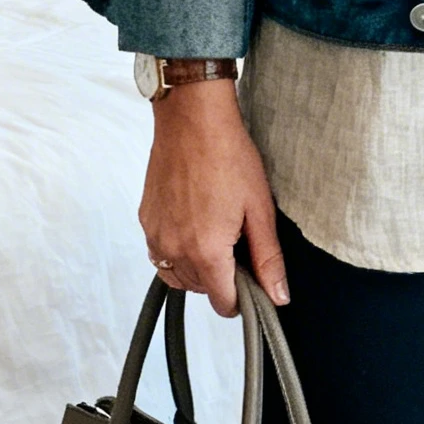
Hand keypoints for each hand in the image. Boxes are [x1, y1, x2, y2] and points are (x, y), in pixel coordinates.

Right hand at [139, 79, 288, 315]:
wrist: (192, 120)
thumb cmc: (227, 156)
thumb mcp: (259, 210)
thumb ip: (267, 259)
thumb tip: (277, 296)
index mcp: (206, 252)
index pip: (223, 303)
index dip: (243, 297)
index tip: (253, 278)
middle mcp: (175, 250)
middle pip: (202, 290)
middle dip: (222, 277)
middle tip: (238, 243)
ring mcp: (156, 236)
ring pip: (179, 276)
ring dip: (199, 268)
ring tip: (217, 235)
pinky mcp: (146, 221)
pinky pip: (160, 255)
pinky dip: (178, 252)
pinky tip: (195, 227)